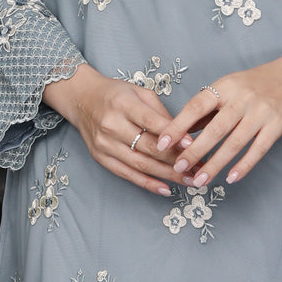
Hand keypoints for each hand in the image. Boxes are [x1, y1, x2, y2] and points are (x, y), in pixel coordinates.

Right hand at [43, 63, 187, 195]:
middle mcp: (112, 125)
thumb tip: (184, 135)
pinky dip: (148, 184)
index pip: (151, 122)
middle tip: (199, 167)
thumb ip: (160, 113)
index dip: (173, 135)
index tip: (193, 145)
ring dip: (168, 175)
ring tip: (189, 180)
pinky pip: (127, 175)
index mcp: (123, 104)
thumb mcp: (140, 92)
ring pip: (141, 165)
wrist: (81, 99)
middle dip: (177, 160)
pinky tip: (165, 189)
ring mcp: (104, 144)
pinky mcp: (101, 158)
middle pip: (148, 147)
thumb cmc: (115, 94)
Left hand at [154, 51, 281, 188]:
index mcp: (225, 86)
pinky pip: (258, 149)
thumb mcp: (227, 87)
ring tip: (199, 180)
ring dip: (215, 164)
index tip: (162, 143)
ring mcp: (261, 112)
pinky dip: (244, 165)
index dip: (177, 126)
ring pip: (234, 143)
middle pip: (214, 129)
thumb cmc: (254, 84)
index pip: (196, 107)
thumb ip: (204, 110)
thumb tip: (178, 131)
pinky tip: (230, 178)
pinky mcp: (277, 126)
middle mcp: (242, 98)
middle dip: (194, 151)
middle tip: (177, 168)